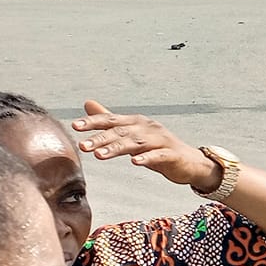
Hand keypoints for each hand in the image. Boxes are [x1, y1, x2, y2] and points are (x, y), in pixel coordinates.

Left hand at [71, 100, 218, 191]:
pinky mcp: (172, 155)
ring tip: (100, 155)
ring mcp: (161, 140)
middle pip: (121, 132)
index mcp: (137, 122)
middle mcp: (148, 127)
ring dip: (117, 148)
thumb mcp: (132, 133)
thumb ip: (110, 120)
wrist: (190, 162)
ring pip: (136, 143)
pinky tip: (135, 162)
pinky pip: (158, 156)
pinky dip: (147, 158)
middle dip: (101, 138)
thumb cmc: (158, 147)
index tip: (75, 126)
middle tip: (82, 146)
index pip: (111, 120)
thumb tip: (88, 103)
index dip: (93, 122)